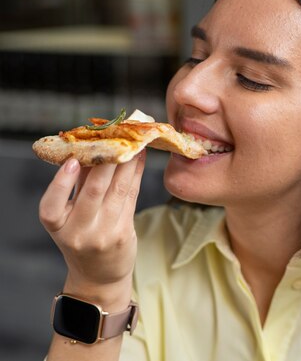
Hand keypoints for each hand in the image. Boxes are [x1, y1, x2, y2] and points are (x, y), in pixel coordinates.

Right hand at [39, 151, 145, 306]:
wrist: (99, 275)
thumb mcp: (70, 215)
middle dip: (106, 161)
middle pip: (93, 192)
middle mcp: (77, 232)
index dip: (61, 182)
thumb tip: (93, 146)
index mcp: (56, 225)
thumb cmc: (83, 236)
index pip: (50, 205)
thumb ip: (78, 185)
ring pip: (117, 191)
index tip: (73, 161)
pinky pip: (130, 197)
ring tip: (133, 141)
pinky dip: (135, 175)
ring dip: (127, 163)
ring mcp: (102, 235)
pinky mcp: (123, 234)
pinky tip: (139, 159)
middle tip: (116, 137)